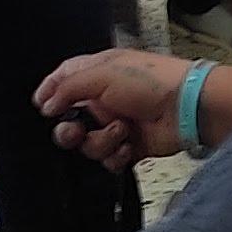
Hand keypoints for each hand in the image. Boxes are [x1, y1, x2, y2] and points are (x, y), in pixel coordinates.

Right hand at [37, 49, 191, 167]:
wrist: (187, 109)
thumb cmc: (156, 81)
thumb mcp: (104, 74)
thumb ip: (69, 87)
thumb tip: (48, 102)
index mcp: (99, 72)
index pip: (64, 79)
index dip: (50, 91)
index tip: (43, 106)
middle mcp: (107, 98)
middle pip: (71, 120)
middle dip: (70, 130)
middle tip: (76, 132)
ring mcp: (118, 123)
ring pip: (89, 144)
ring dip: (101, 141)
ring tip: (120, 131)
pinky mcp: (131, 145)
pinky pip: (109, 158)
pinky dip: (117, 155)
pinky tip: (129, 146)